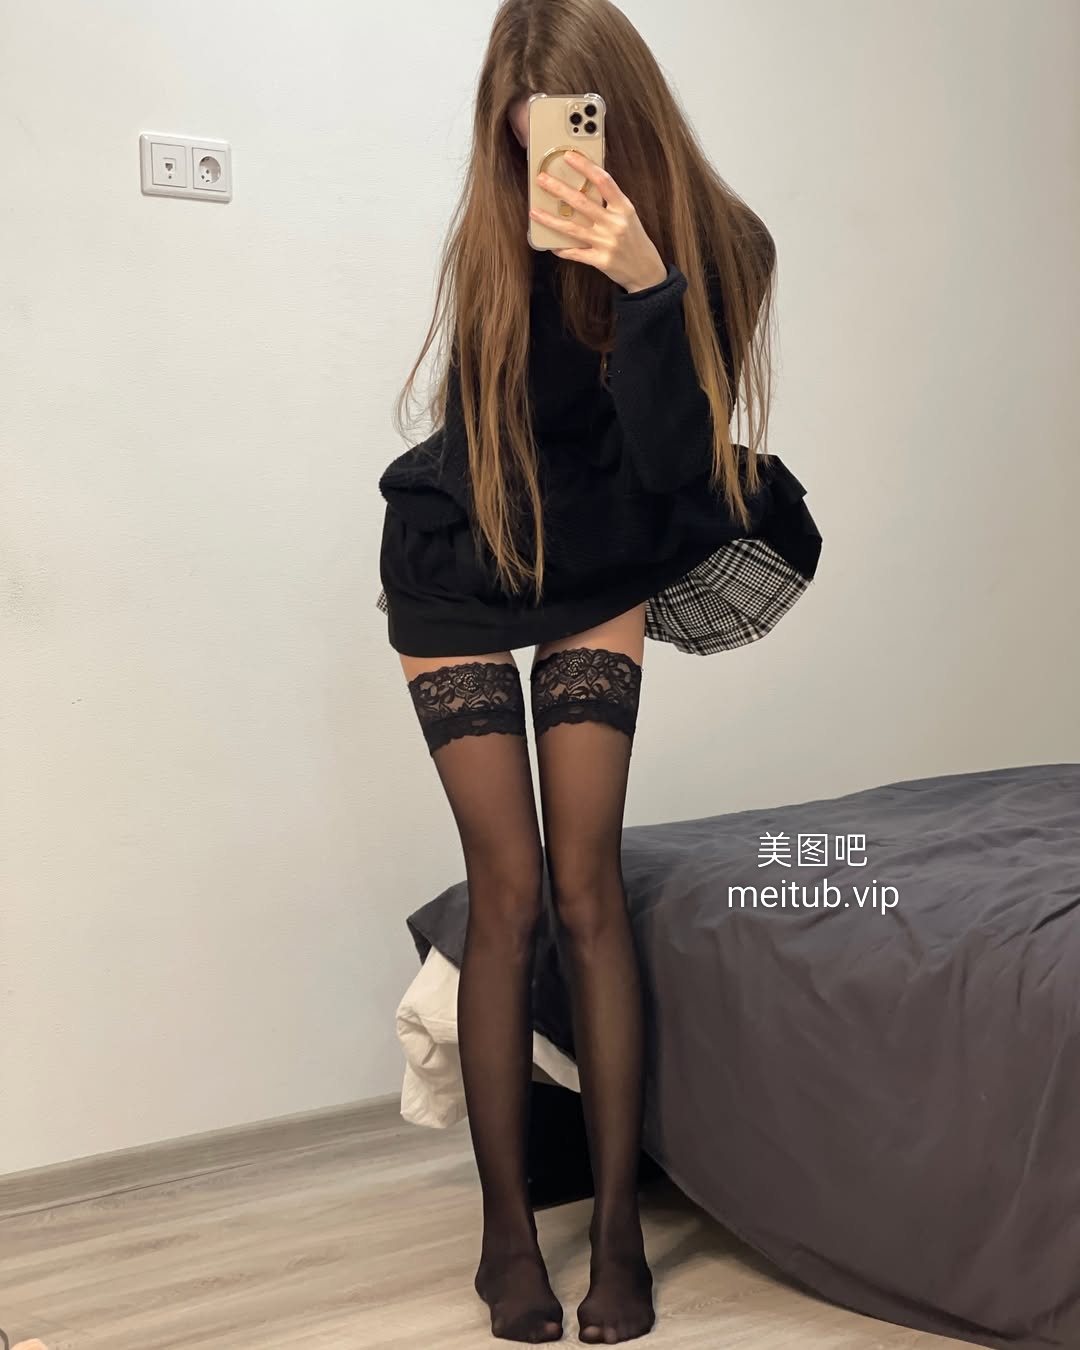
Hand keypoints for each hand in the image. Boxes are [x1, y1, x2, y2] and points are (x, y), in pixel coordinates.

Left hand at [529, 149, 667, 292]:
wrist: (646, 270)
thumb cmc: (634, 239)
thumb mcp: (628, 216)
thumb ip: (610, 202)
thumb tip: (585, 186)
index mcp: (623, 208)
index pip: (603, 181)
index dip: (585, 166)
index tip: (568, 156)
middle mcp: (614, 223)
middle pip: (581, 202)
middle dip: (558, 189)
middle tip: (542, 179)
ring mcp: (606, 243)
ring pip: (572, 229)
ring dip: (550, 220)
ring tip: (534, 212)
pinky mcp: (600, 260)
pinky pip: (575, 253)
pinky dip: (561, 249)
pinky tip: (549, 244)